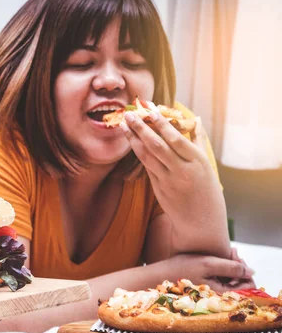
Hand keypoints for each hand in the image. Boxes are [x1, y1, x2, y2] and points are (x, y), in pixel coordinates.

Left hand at [121, 111, 229, 256]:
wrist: (201, 222)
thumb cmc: (207, 189)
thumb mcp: (207, 164)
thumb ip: (198, 141)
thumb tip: (195, 119)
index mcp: (197, 162)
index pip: (176, 139)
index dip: (162, 124)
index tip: (150, 110)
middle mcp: (182, 171)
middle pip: (157, 146)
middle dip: (141, 128)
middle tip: (128, 114)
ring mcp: (168, 181)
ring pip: (147, 157)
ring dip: (133, 140)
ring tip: (124, 125)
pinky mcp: (158, 188)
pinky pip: (146, 167)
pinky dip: (138, 153)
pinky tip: (131, 142)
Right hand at [155, 253, 254, 293]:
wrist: (157, 276)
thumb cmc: (181, 269)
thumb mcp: (208, 264)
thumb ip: (232, 268)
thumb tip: (251, 271)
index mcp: (222, 294)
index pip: (248, 285)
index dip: (245, 269)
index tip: (234, 255)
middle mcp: (219, 295)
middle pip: (240, 282)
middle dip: (238, 265)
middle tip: (230, 250)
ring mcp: (212, 292)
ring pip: (230, 280)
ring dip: (229, 265)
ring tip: (224, 252)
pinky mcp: (204, 288)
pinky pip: (219, 280)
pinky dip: (220, 269)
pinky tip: (213, 258)